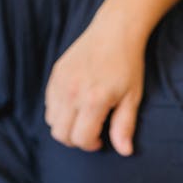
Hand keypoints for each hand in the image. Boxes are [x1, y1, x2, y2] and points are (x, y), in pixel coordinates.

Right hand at [44, 13, 145, 155]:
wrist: (115, 30)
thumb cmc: (128, 65)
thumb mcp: (132, 98)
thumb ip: (125, 126)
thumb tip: (125, 152)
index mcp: (94, 99)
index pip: (81, 138)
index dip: (91, 145)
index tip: (101, 140)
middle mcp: (73, 91)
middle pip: (61, 134)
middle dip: (76, 140)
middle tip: (91, 132)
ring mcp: (61, 81)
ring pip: (52, 121)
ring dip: (66, 126)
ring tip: (83, 118)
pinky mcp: (56, 74)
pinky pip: (49, 104)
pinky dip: (59, 111)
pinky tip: (76, 105)